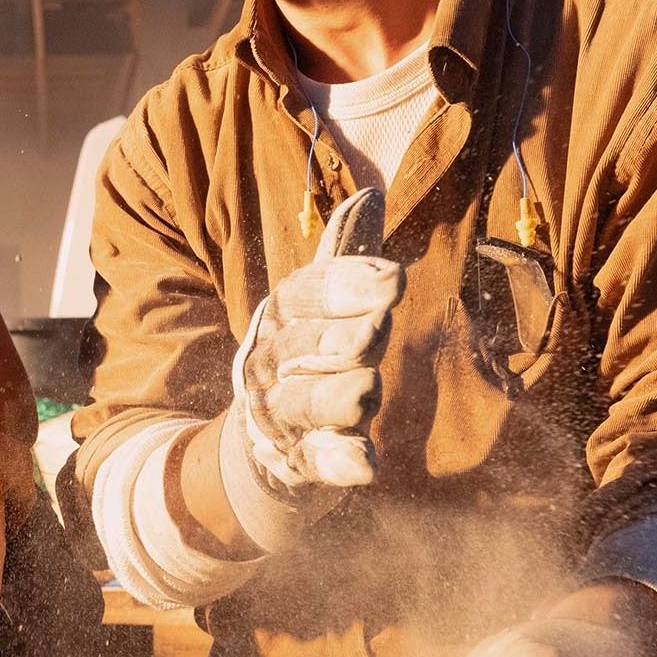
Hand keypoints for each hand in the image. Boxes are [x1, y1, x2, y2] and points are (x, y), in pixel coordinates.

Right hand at [232, 189, 401, 496]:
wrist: (262, 441)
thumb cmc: (306, 356)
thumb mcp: (319, 306)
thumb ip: (345, 257)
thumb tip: (370, 192)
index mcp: (281, 315)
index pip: (305, 293)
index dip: (346, 285)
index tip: (394, 279)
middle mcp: (271, 363)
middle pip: (301, 347)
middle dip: (338, 337)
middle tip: (378, 328)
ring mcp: (279, 416)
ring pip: (304, 404)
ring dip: (335, 398)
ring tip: (366, 391)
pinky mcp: (296, 462)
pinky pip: (315, 462)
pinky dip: (339, 463)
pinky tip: (367, 464)